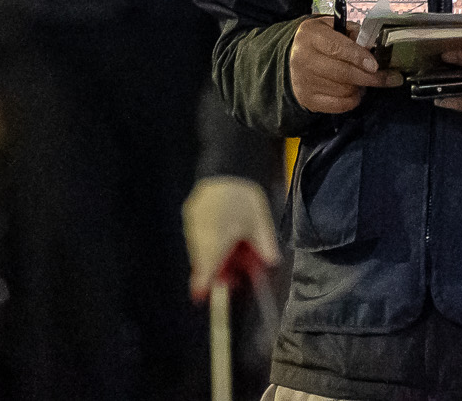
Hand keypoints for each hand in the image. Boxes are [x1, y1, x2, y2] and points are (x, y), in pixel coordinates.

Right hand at [183, 175, 279, 299]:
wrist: (228, 165)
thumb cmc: (244, 196)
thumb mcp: (260, 222)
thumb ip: (264, 246)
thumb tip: (271, 263)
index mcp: (215, 240)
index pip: (204, 269)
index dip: (202, 284)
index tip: (202, 296)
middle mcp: (199, 233)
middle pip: (202, 260)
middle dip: (215, 270)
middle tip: (233, 274)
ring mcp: (191, 222)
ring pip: (198, 247)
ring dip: (211, 254)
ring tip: (231, 250)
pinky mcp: (190, 212)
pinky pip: (196, 233)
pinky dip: (206, 240)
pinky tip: (220, 235)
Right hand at [288, 16, 400, 113]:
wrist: (291, 59)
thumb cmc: (319, 41)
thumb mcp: (332, 26)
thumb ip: (352, 33)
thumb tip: (373, 48)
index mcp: (311, 35)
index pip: (337, 48)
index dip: (359, 57)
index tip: (376, 65)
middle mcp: (304, 58)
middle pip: (343, 73)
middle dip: (370, 77)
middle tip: (389, 78)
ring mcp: (304, 81)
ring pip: (344, 90)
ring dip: (360, 87)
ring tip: (364, 79)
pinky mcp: (308, 99)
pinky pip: (339, 105)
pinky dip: (353, 100)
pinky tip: (355, 91)